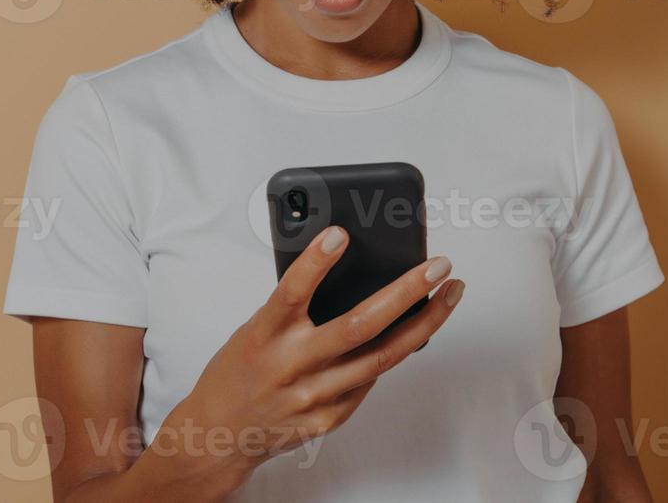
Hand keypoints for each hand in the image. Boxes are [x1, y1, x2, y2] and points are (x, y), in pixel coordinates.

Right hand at [167, 225, 463, 479]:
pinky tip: (408, 335)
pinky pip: (368, 383)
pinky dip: (389, 356)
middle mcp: (290, 366)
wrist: (219, 433)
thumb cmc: (238, 371)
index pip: (291, 293)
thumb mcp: (254, 328)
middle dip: (406, 293)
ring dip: (422, 324)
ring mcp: (312, 397)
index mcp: (264, 335)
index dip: (314, 263)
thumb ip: (293, 308)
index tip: (339, 234)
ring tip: (448, 295)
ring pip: (381, 358)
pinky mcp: (327, 419)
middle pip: (358, 327)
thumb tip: (340, 270)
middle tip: (438, 266)